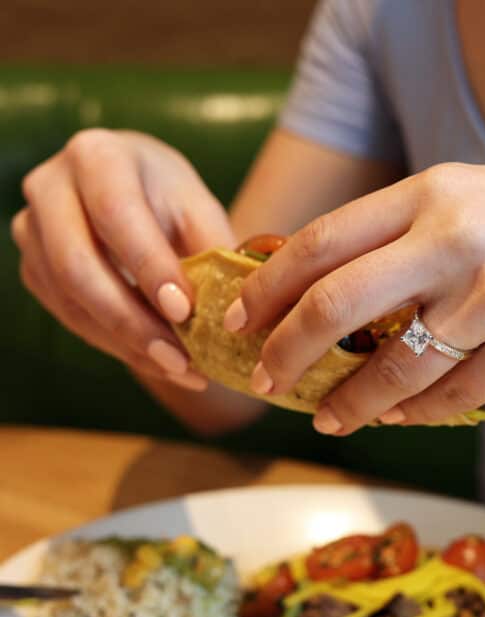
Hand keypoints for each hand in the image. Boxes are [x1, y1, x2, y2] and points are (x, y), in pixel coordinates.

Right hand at [12, 129, 232, 388]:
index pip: (116, 213)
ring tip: (181, 369)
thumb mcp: (198, 209)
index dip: (148, 266)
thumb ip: (211, 250)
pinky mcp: (33, 268)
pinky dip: (116, 345)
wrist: (132, 190)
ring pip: (70, 299)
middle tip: (181, 359)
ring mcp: (32, 231)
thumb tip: (229, 312)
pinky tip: (159, 362)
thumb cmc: (170, 197)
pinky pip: (69, 317)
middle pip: (79, 265)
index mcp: (97, 156)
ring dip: (127, 343)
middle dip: (133, 320)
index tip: (183, 311)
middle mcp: (50, 187)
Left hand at [227, 160, 484, 433]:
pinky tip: (404, 414)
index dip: (269, 286)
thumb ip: (412, 235)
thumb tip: (337, 295)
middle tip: (265, 379)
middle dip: (286, 350)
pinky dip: (418, 411)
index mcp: (435, 192)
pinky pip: (451, 396)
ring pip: (392, 367)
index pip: (323, 241)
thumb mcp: (483, 198)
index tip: (241, 320)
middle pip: (336, 304)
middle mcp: (457, 239)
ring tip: (333, 417)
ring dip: (351, 401)